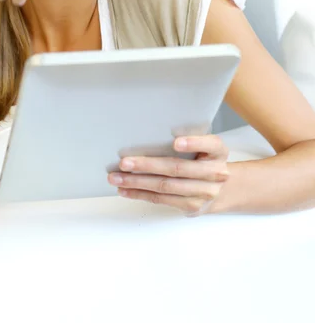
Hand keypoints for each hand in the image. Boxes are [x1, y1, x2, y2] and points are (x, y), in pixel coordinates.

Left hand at [108, 135, 228, 215]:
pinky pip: (161, 200)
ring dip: (137, 182)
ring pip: (165, 186)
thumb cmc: (205, 160)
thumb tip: (148, 133)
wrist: (223, 190)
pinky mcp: (191, 207)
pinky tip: (126, 189)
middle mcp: (214, 173)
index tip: (175, 142)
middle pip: (178, 168)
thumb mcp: (206, 146)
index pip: (210, 144)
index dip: (193, 143)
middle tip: (124, 162)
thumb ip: (189, 139)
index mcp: (218, 152)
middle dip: (147, 165)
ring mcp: (203, 193)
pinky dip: (140, 194)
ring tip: (117, 177)